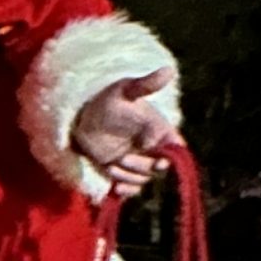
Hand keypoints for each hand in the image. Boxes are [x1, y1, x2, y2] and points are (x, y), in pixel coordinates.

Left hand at [72, 67, 175, 196]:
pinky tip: (115, 189)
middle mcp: (152, 149)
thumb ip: (146, 85)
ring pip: (142, 179)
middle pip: (158, 168)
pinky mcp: (123, 172)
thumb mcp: (126, 90)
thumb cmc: (109, 100)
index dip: (171, 156)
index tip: (159, 158)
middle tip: (123, 157)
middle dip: (142, 165)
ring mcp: (138, 162)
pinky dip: (125, 191)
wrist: (84, 116)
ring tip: (111, 164)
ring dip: (128, 176)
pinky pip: (130, 188)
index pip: (176, 148)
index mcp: (160, 130)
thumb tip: (169, 69)